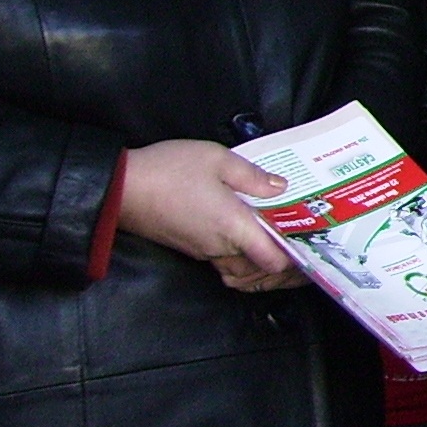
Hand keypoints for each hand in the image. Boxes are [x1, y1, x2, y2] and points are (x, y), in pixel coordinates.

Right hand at [119, 139, 297, 291]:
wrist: (118, 187)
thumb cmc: (168, 170)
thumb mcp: (217, 159)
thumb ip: (253, 177)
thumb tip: (281, 188)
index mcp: (233, 227)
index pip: (273, 260)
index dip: (294, 257)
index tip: (308, 243)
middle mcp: (220, 245)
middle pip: (259, 266)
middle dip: (279, 256)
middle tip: (295, 236)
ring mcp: (202, 250)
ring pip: (239, 264)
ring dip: (256, 255)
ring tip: (270, 232)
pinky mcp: (187, 247)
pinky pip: (220, 257)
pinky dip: (235, 250)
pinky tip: (240, 227)